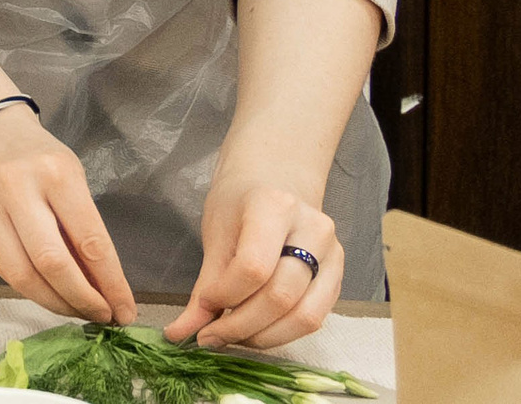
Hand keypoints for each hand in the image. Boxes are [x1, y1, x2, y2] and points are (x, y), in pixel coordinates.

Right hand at [0, 105, 136, 324]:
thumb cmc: (39, 157)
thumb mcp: (71, 178)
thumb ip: (83, 228)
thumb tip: (103, 286)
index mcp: (55, 173)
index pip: (89, 241)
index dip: (110, 284)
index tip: (124, 309)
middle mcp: (18, 189)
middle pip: (52, 263)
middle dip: (82, 300)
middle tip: (102, 316)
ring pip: (24, 276)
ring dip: (56, 304)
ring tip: (78, 311)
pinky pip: (5, 273)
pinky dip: (33, 292)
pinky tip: (51, 295)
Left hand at [167, 164, 340, 349]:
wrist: (274, 182)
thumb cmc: (239, 203)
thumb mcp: (216, 233)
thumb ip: (205, 285)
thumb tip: (181, 332)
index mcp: (275, 206)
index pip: (254, 267)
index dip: (225, 295)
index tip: (203, 306)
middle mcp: (313, 229)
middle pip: (281, 296)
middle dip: (241, 326)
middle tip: (211, 336)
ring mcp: (332, 254)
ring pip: (304, 316)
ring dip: (263, 337)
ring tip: (232, 335)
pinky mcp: (339, 276)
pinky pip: (315, 319)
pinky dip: (282, 333)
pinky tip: (256, 330)